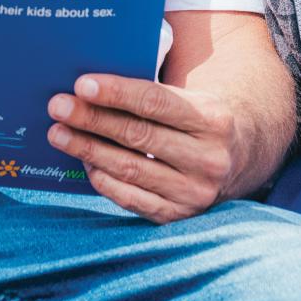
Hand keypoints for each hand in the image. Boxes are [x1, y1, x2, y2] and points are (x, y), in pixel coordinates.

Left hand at [46, 73, 241, 222]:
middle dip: (92, 120)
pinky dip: (104, 180)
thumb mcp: (193, 98)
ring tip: (58, 134)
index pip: (156, 102)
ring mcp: (196, 192)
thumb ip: (153, 94)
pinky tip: (85, 164)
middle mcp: (208, 158)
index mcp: (213, 119)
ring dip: (88, 150)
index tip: (81, 84)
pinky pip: (133, 199)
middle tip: (58, 106)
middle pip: (138, 135)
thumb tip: (91, 88)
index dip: (116, 92)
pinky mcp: (181, 216)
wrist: (241, 159)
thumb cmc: (200, 120)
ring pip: (130, 169)